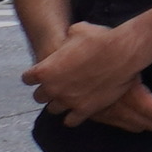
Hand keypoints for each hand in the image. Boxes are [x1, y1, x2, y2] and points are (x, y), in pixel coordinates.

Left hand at [23, 21, 151, 129]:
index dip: (36, 75)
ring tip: (71, 97)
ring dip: (60, 103)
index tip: (45, 73)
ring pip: (53, 110)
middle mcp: (52, 88)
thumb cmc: (100, 39)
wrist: (124, 52)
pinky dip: (73, 116)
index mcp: (45, 70)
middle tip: (60, 85)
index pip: (27, 79)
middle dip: (48, 91)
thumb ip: (66, 40)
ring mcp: (68, 101)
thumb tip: (69, 39)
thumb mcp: (77, 31)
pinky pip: (70, 121)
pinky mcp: (85, 109)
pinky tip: (81, 109)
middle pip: (39, 97)